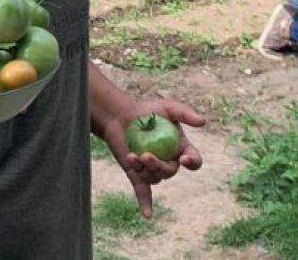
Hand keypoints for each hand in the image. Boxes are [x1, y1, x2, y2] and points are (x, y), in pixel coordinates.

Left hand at [100, 99, 205, 217]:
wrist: (119, 116)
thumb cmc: (146, 111)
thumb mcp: (166, 108)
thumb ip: (184, 113)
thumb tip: (203, 122)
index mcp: (181, 148)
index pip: (194, 161)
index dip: (192, 162)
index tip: (184, 158)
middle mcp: (169, 161)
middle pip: (171, 172)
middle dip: (159, 166)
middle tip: (145, 155)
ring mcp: (152, 169)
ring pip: (155, 178)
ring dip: (145, 169)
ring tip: (133, 156)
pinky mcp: (136, 173)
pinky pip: (143, 191)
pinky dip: (145, 203)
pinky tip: (147, 215)